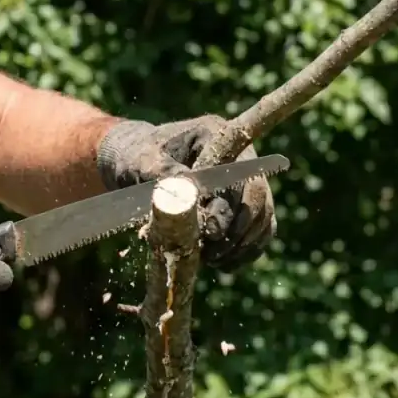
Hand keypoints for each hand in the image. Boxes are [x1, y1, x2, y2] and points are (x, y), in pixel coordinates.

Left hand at [97, 116, 275, 268]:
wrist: (135, 163)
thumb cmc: (135, 156)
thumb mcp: (141, 160)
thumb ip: (161, 172)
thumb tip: (184, 190)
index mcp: (216, 135)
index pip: (238, 171)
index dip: (230, 204)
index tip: (212, 231)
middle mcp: (238, 155)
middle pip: (257, 196)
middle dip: (236, 229)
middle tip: (210, 252)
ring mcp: (244, 180)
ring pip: (263, 216)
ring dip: (242, 244)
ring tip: (212, 259)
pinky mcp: (243, 204)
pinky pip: (260, 230)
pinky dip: (245, 250)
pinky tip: (222, 262)